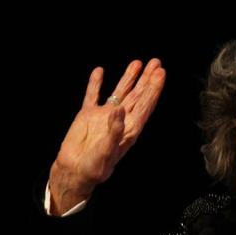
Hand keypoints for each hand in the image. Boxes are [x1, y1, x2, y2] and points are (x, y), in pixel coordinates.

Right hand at [49, 59, 165, 214]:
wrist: (74, 171)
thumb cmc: (94, 168)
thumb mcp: (106, 152)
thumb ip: (114, 131)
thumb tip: (119, 109)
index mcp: (129, 129)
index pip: (145, 106)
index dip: (154, 90)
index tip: (161, 74)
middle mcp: (120, 120)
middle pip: (137, 96)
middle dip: (147, 80)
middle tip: (156, 63)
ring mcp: (103, 116)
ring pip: (119, 92)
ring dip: (128, 78)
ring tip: (137, 62)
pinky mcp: (87, 115)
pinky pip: (92, 95)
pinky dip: (96, 84)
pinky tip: (100, 71)